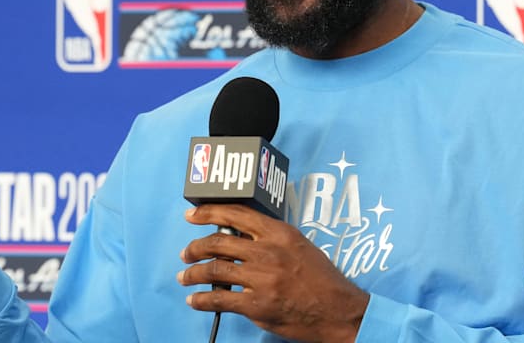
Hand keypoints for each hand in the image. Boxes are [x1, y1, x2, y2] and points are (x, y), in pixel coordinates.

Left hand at [179, 204, 369, 342]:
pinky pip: (220, 299)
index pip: (236, 214)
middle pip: (218, 242)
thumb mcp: (300, 246)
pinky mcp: (257, 305)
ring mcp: (261, 279)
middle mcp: (268, 252)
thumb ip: (272, 239)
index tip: (192, 214)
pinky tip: (195, 300)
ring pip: (214, 270)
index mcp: (279, 233)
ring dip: (193, 273)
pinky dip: (202, 299)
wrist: (339, 311)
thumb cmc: (322, 280)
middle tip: (187, 252)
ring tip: (185, 276)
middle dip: (195, 247)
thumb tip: (241, 238)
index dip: (208, 212)